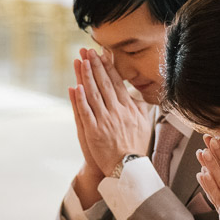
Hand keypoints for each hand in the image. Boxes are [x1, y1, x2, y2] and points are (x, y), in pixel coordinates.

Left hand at [72, 48, 149, 176]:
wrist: (128, 168)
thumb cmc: (135, 146)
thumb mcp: (144, 124)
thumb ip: (141, 107)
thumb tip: (139, 93)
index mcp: (129, 108)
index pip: (117, 82)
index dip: (108, 67)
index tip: (102, 54)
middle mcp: (117, 112)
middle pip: (104, 84)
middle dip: (95, 65)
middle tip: (88, 50)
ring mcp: (105, 121)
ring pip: (94, 94)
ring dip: (86, 76)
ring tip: (80, 61)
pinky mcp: (94, 132)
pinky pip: (86, 112)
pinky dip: (80, 99)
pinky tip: (76, 87)